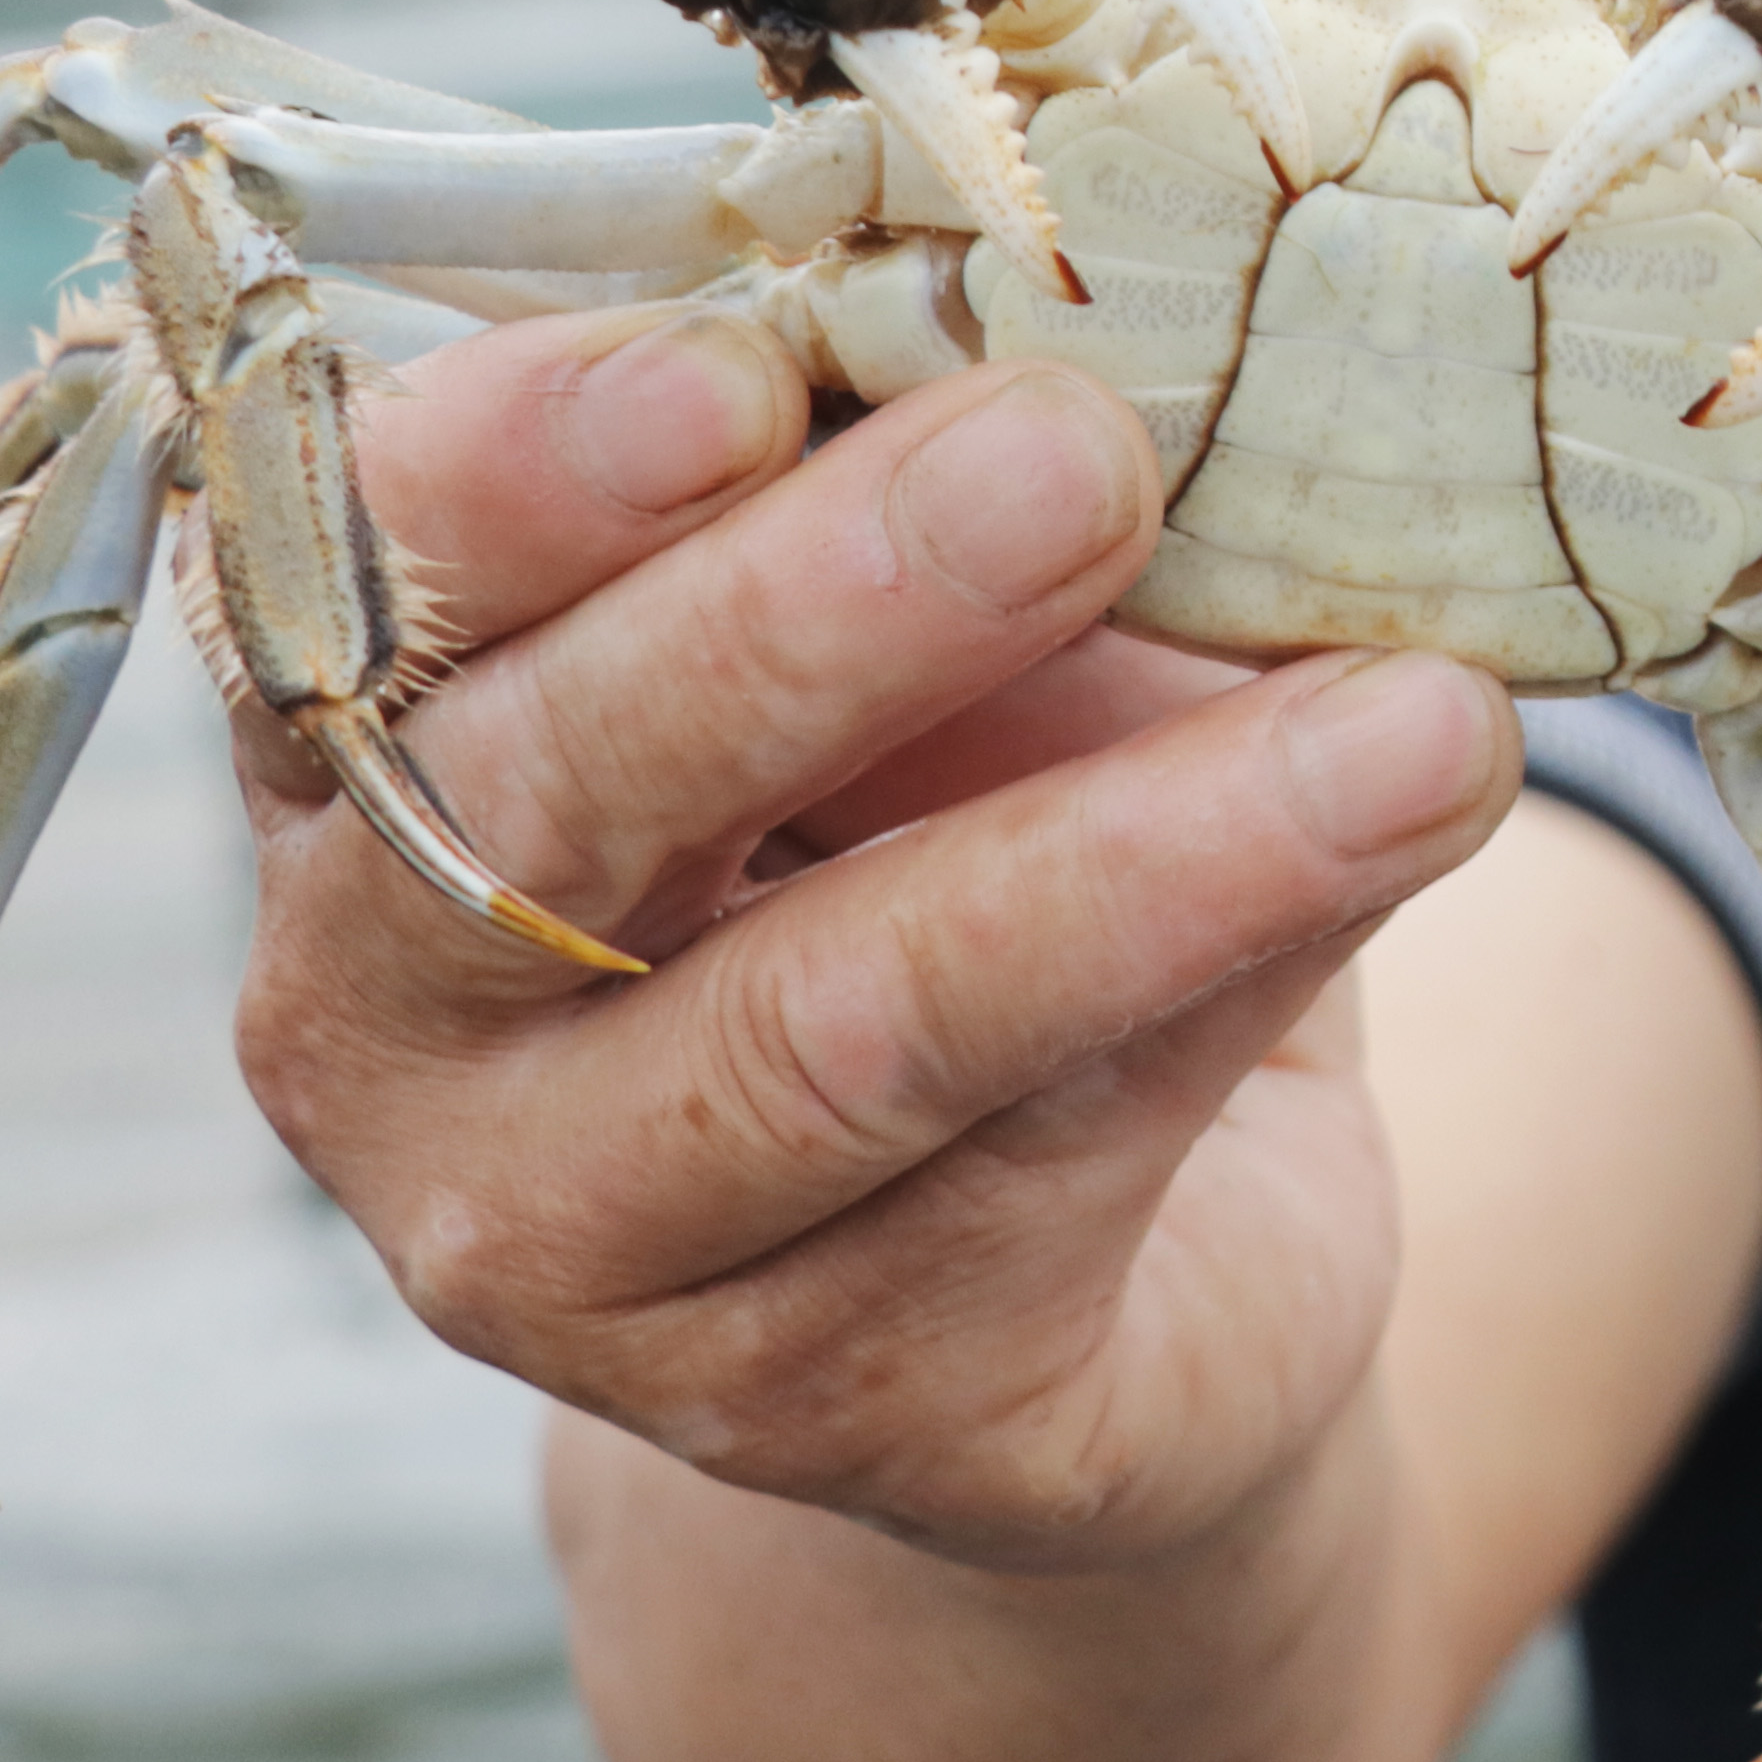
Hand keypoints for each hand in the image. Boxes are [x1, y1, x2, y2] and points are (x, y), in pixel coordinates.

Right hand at [226, 312, 1517, 1567]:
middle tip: (1076, 456)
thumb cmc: (975, 819)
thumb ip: (947, 492)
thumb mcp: (941, 623)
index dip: (523, 473)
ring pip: (842, 1028)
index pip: (353, 579)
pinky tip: (1408, 834)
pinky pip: (1047, 1167)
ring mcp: (574, 1251)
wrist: (1121, 1239)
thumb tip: (1127, 357)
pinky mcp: (821, 1404)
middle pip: (550, 805)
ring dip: (1145, 847)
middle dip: (817, 613)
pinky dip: (1246, 971)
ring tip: (1409, 714)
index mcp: (356, 746)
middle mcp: (381, 1021)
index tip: (735, 367)